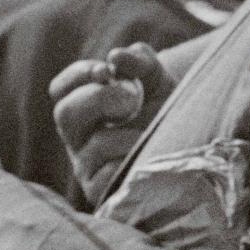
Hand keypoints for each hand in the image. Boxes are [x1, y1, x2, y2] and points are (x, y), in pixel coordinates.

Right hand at [50, 45, 174, 203]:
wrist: (189, 145)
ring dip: (128, 134)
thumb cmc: (164, 108)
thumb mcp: (156, 79)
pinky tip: (145, 157)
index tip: (107, 70)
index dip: (78, 75)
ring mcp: (87, 166)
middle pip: (65, 114)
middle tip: (131, 99)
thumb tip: (116, 58)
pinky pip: (110, 175)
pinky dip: (132, 161)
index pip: (60, 89)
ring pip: (96, 145)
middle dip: (99, 100)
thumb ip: (139, 59)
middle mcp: (78, 137)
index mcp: (82, 108)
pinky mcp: (101, 192)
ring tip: (149, 134)